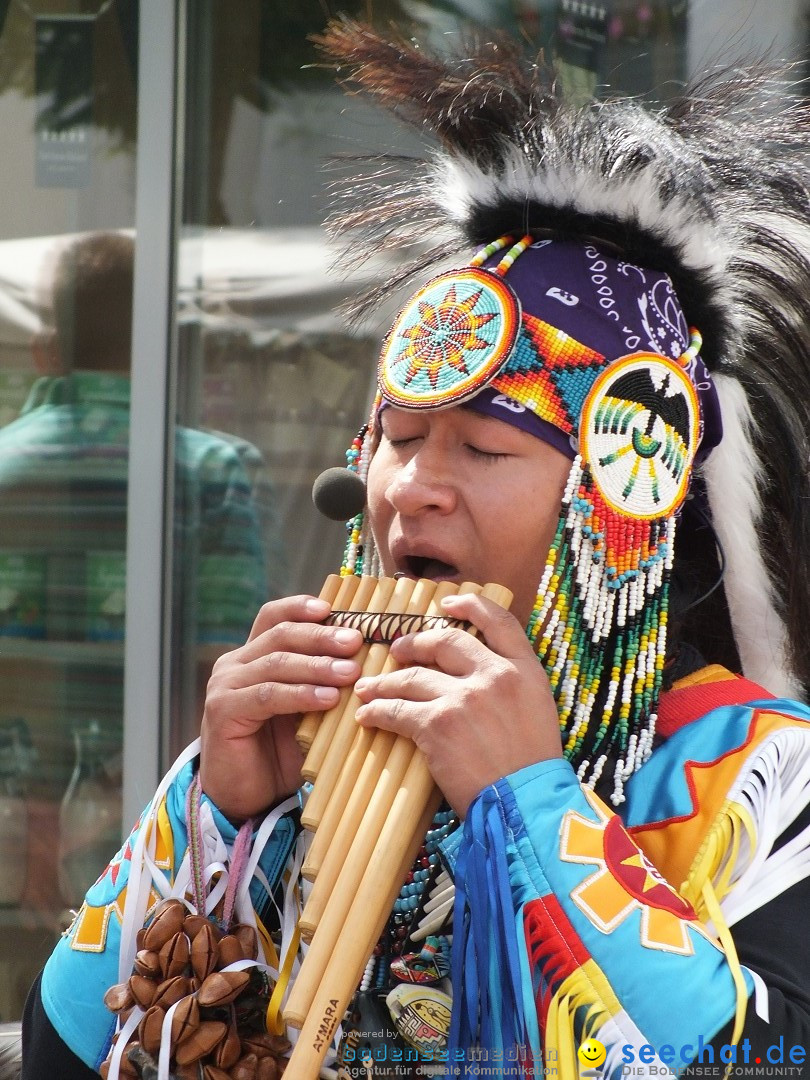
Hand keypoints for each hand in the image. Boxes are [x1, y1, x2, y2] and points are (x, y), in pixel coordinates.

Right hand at [200, 595, 362, 821]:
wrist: (246, 797)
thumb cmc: (281, 753)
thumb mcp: (306, 710)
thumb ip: (323, 683)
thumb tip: (370, 660)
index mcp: (252, 656)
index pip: (274, 617)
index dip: (301, 607)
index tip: (334, 608)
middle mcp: (234, 664)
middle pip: (280, 634)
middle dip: (321, 636)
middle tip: (356, 641)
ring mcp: (225, 685)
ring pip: (276, 662)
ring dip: (317, 665)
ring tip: (350, 672)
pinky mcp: (223, 711)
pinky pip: (268, 695)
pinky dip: (301, 694)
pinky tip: (328, 699)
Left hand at [353, 593, 560, 816]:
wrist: (528, 806)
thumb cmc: (532, 770)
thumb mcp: (538, 713)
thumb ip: (510, 686)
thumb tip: (477, 675)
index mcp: (525, 671)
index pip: (499, 621)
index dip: (471, 604)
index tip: (447, 602)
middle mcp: (495, 675)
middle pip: (446, 641)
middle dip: (415, 643)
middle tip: (397, 650)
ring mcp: (465, 697)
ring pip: (413, 677)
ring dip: (386, 682)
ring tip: (369, 689)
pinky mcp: (438, 723)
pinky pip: (398, 710)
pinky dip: (378, 711)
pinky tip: (368, 715)